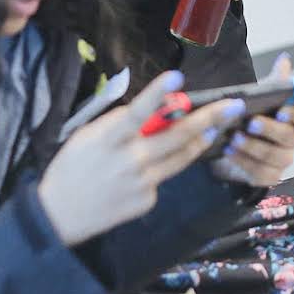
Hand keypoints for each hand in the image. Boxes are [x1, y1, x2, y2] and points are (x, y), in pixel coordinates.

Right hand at [38, 71, 245, 245]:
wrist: (59, 216)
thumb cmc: (72, 167)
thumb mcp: (87, 137)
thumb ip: (119, 123)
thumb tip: (152, 110)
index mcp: (109, 141)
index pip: (137, 113)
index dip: (157, 94)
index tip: (178, 76)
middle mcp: (130, 162)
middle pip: (176, 137)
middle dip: (208, 119)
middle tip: (233, 106)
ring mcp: (142, 184)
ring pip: (181, 157)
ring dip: (201, 140)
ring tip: (216, 126)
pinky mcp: (148, 200)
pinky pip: (163, 176)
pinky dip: (163, 165)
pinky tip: (151, 164)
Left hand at [210, 53, 293, 186]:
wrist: (226, 143)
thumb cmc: (246, 117)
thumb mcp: (256, 98)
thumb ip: (273, 83)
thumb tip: (285, 59)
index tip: (281, 110)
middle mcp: (292, 139)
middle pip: (291, 137)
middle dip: (270, 130)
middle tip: (250, 123)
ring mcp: (282, 160)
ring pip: (276, 157)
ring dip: (253, 147)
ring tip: (234, 138)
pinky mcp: (268, 176)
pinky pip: (263, 174)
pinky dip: (245, 162)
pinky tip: (230, 152)